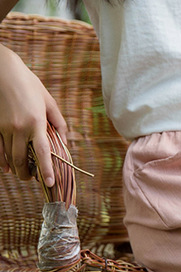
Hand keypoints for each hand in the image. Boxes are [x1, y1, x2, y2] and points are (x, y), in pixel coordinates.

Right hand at [0, 44, 66, 185]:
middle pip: (22, 159)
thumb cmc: (28, 84)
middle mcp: (19, 128)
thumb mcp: (48, 101)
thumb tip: (64, 141)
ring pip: (9, 156)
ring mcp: (4, 127)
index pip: (43, 153)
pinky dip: (1, 160)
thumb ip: (59, 123)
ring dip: (16, 168)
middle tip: (32, 178)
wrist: (2, 69)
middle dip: (27, 174)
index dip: (46, 170)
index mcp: (36, 123)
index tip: (49, 183)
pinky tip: (6, 167)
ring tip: (21, 173)